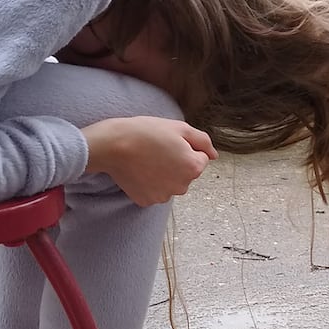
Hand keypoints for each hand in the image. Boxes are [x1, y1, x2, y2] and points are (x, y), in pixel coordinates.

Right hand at [81, 116, 216, 206]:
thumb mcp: (180, 128)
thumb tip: (215, 155)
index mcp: (193, 168)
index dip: (186, 148)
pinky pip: (155, 191)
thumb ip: (203, 141)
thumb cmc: (146, 133)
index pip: (200, 159)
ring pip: (171, 183)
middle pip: (186, 173)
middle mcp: (182, 187)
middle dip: (177, 163)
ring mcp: (163, 196)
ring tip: (147, 160)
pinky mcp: (147, 201)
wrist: (113, 145)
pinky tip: (139, 170)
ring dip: (164, 174)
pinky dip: (149, 183)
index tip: (169, 142)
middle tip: (157, 150)